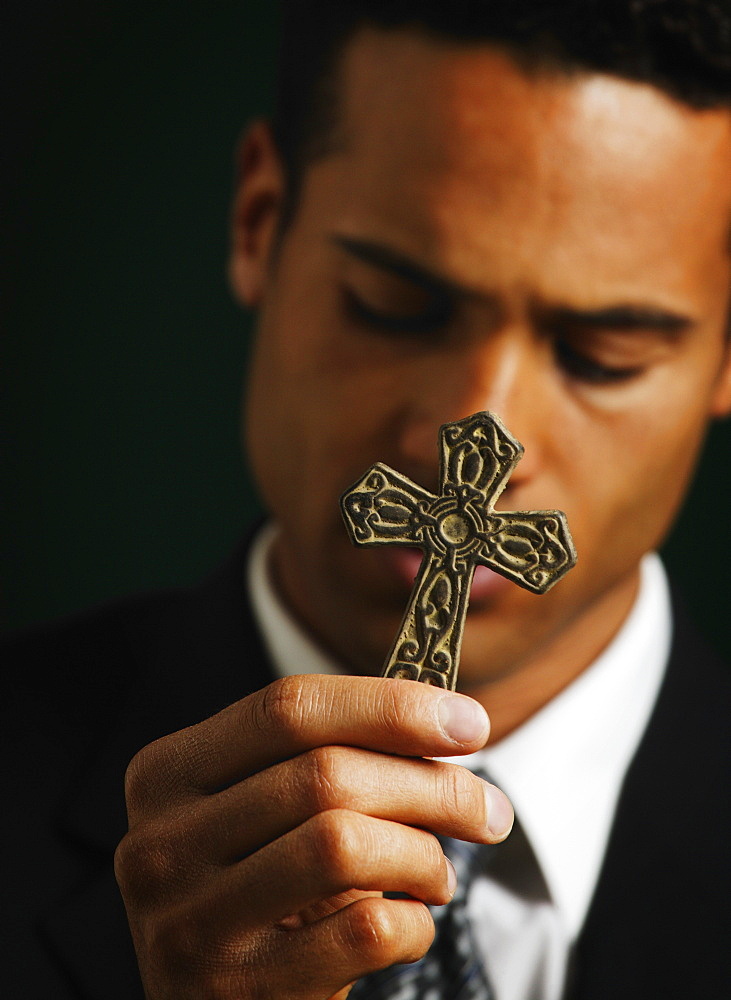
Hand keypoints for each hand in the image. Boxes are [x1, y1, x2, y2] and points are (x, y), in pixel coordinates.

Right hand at [115, 674, 512, 998]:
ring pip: (342, 845)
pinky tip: (409, 925)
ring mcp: (189, 920)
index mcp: (167, 773)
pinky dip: (411, 925)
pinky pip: (359, 933)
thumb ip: (327, 758)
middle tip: (487, 808)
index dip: (389, 705)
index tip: (468, 722)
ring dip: (422, 854)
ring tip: (438, 873)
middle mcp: (161, 841)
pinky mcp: (234, 991)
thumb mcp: (264, 814)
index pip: (288, 707)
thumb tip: (448, 722)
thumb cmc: (254, 891)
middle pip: (324, 774)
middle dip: (431, 786)